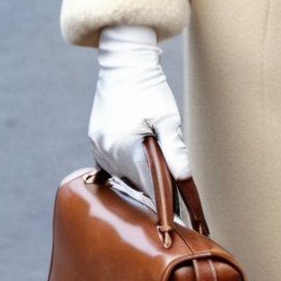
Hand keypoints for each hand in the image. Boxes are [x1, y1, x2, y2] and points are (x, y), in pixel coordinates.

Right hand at [88, 24, 190, 194]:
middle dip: (152, 192)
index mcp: (127, 147)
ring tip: (157, 189)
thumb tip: (184, 178)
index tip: (176, 216)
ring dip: (138, 181)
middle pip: (134, 183)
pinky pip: (110, 164)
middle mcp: (108, 150)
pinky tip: (137, 170)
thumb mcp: (167, 117)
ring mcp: (99, 146)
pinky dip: (125, 168)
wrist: (125, 64)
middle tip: (172, 205)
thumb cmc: (150, 89)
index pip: (148, 185)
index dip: (163, 201)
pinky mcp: (95, 140)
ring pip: (121, 176)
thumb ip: (175, 149)